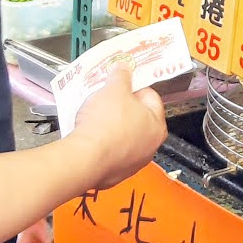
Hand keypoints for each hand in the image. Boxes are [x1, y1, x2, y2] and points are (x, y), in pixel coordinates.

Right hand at [68, 69, 166, 192]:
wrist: (85, 159)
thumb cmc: (105, 125)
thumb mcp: (113, 89)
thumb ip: (121, 76)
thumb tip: (124, 68)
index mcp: (157, 125)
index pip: (151, 98)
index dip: (134, 86)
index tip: (122, 82)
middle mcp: (149, 147)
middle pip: (137, 118)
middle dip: (121, 106)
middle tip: (106, 97)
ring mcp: (132, 163)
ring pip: (123, 136)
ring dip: (111, 126)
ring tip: (95, 116)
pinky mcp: (114, 173)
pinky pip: (109, 151)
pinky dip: (102, 143)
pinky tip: (90, 135)